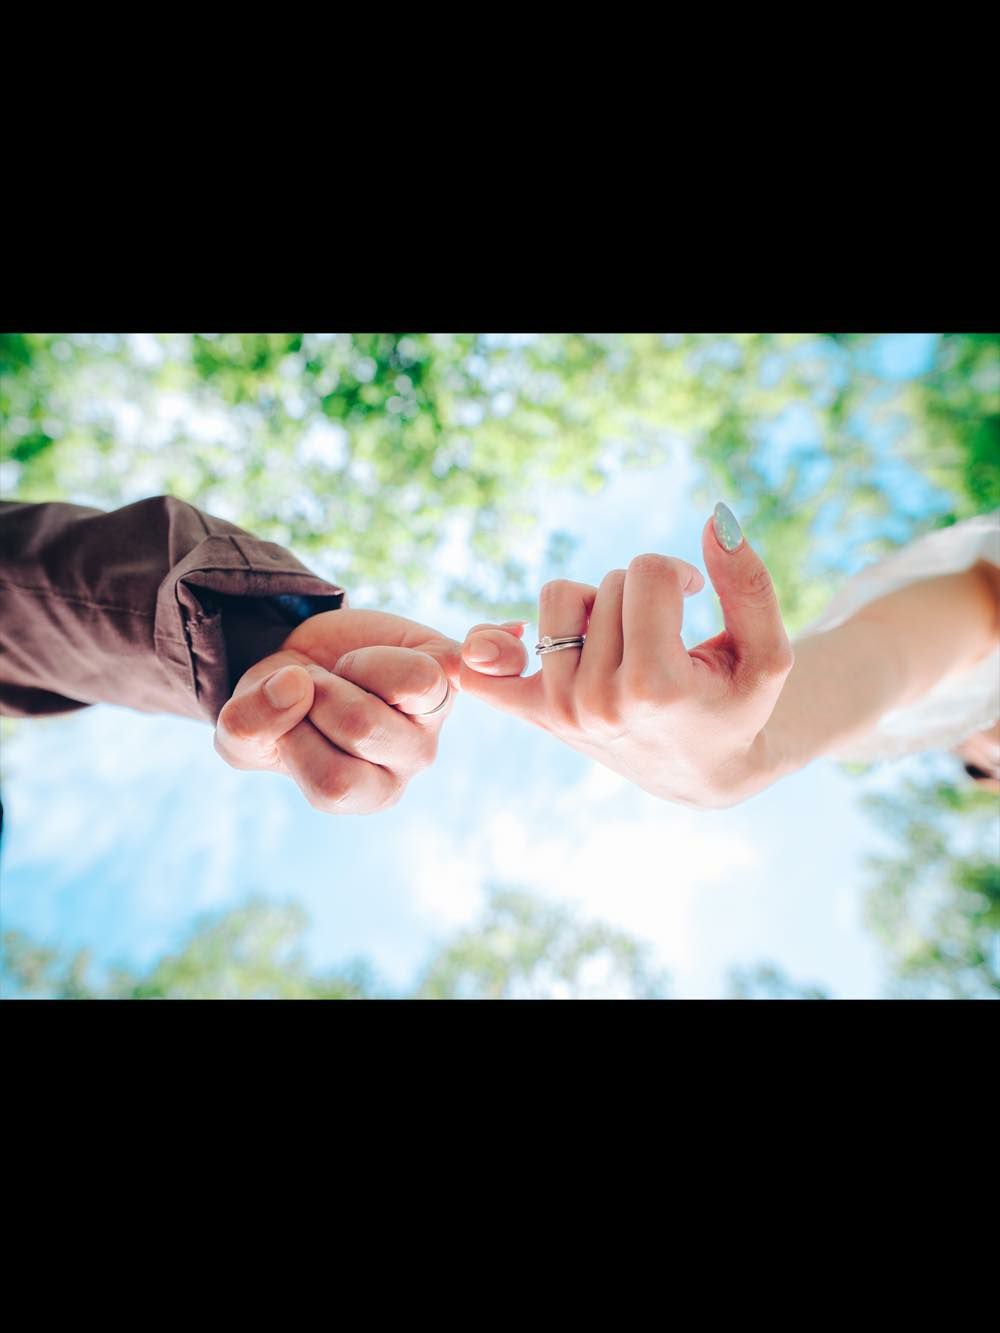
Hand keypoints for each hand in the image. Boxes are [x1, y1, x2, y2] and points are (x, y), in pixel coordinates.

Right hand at [214, 608, 526, 813]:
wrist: (293, 655)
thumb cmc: (271, 706)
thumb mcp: (243, 725)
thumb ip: (248, 723)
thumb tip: (297, 684)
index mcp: (367, 791)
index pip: (336, 782)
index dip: (296, 738)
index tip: (283, 712)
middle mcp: (410, 761)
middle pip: (364, 726)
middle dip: (319, 692)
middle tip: (311, 684)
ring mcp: (435, 712)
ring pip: (411, 682)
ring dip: (358, 662)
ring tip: (345, 668)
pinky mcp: (448, 662)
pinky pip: (477, 659)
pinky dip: (489, 650)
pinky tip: (476, 649)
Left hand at [457, 506, 793, 808]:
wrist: (703, 771)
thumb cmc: (739, 706)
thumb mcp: (768, 654)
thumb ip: (750, 585)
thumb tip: (716, 518)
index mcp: (653, 687)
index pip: (648, 573)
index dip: (678, 573)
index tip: (695, 597)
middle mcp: (596, 701)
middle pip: (608, 582)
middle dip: (642, 592)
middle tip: (666, 632)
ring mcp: (559, 710)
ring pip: (558, 596)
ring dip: (595, 604)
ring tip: (625, 637)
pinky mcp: (535, 713)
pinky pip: (484, 668)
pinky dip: (485, 646)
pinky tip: (512, 636)